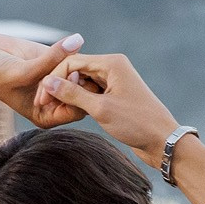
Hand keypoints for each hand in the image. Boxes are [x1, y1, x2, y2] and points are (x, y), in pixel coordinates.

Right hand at [0, 33, 87, 128]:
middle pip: (83, 95)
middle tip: (75, 66)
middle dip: (82, 81)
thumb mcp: (24, 72)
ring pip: (81, 76)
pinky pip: (73, 59)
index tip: (71, 76)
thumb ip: (51, 59)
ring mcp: (57, 83)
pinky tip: (68, 46)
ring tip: (71, 56)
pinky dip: (73, 53)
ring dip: (78, 66)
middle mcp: (55, 101)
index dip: (78, 94)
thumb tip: (78, 40)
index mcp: (48, 115)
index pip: (76, 110)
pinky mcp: (55, 64)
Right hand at [35, 53, 179, 165]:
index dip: (53, 79)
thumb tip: (48, 82)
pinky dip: (80, 101)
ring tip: (56, 112)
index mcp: (112, 63)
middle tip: (45, 107)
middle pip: (76, 70)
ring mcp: (115, 81)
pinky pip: (91, 92)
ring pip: (82, 82)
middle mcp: (113, 67)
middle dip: (59, 87)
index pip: (72, 62)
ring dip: (68, 95)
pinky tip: (71, 113)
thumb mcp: (100, 109)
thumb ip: (72, 94)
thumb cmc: (136, 123)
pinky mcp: (116, 95)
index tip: (41, 99)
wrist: (163, 141)